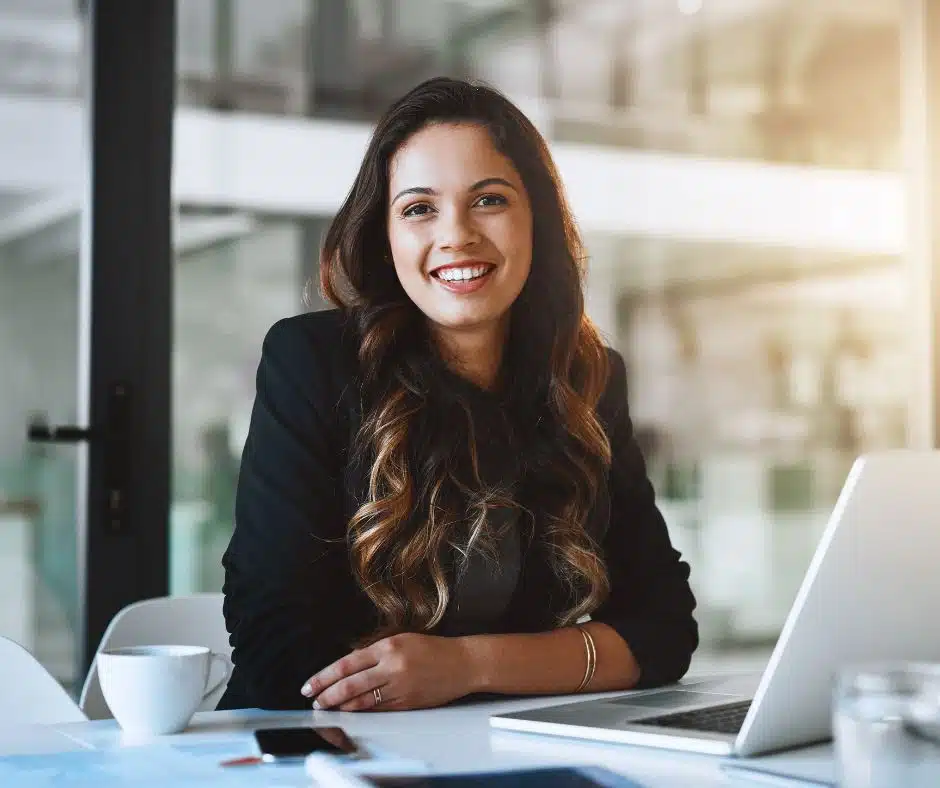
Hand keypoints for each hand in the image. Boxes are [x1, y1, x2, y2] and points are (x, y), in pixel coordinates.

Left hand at [300, 633, 475, 711]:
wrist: (463, 663)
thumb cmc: (433, 650)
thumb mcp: (402, 640)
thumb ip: (376, 653)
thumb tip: (349, 667)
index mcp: (388, 647)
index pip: (347, 664)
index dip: (325, 677)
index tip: (311, 684)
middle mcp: (392, 667)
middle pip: (350, 685)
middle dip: (328, 695)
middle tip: (315, 701)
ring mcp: (400, 687)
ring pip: (362, 702)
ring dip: (341, 707)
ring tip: (328, 709)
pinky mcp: (407, 703)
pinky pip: (379, 711)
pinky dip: (362, 713)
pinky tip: (351, 714)